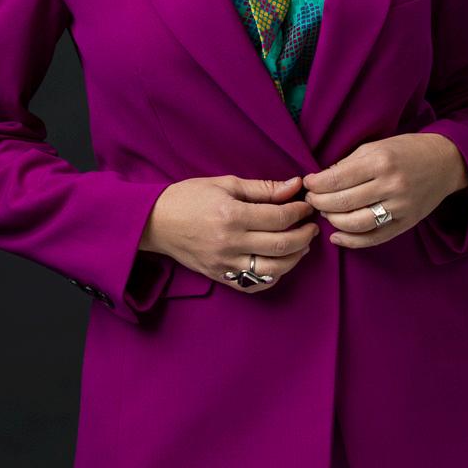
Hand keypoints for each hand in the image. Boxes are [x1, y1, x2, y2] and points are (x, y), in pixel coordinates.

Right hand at [139, 174, 319, 291]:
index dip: (300, 211)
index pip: (279, 217)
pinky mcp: (220, 277)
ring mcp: (225, 264)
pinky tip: (280, 262)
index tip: (307, 206)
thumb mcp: (225, 184)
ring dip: (295, 257)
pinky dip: (274, 275)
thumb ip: (262, 188)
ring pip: (274, 269)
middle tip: (312, 225)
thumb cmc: (189, 197)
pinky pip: (255, 284)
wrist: (155, 222)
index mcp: (232, 215)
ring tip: (301, 244)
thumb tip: (294, 186)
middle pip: (282, 245)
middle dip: (305, 234)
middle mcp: (230, 243)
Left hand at [301, 133, 467, 246]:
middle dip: (319, 203)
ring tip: (325, 213)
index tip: (308, 183)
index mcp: (381, 162)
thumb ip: (350, 163)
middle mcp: (391, 186)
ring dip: (333, 221)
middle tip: (310, 200)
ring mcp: (400, 207)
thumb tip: (322, 180)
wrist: (446, 163)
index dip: (316, 184)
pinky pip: (374, 238)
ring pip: (356, 223)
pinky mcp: (406, 223)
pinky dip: (351, 241)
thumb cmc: (407, 150)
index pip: (337, 178)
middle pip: (343, 203)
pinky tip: (336, 236)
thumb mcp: (377, 146)